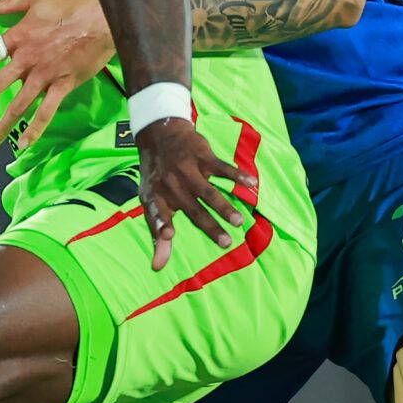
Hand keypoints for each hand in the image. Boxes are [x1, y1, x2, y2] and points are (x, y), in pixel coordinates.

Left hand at [0, 0, 117, 151]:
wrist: (105, 17)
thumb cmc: (74, 4)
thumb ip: (10, 4)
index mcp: (18, 37)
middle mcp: (27, 59)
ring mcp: (45, 75)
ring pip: (18, 104)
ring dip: (1, 125)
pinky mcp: (64, 85)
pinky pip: (47, 111)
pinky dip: (35, 128)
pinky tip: (24, 143)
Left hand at [131, 116, 254, 270]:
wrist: (160, 135)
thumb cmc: (157, 178)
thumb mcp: (150, 202)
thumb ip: (156, 235)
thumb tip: (157, 267)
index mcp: (156, 197)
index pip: (156, 213)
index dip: (161, 223)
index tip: (168, 235)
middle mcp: (171, 184)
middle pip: (192, 209)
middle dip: (209, 226)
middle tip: (226, 243)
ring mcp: (187, 170)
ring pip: (208, 192)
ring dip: (224, 207)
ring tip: (238, 221)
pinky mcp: (202, 156)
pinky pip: (222, 167)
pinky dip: (237, 175)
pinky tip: (252, 183)